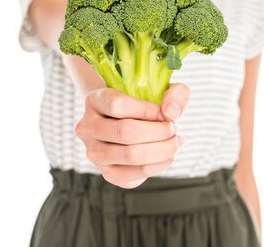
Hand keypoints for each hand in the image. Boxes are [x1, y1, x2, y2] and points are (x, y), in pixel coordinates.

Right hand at [75, 83, 189, 188]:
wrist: (128, 127)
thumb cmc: (143, 106)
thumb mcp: (160, 90)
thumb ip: (174, 93)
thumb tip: (170, 114)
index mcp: (94, 100)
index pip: (117, 105)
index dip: (147, 110)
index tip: (163, 113)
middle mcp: (87, 127)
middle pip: (125, 131)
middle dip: (159, 131)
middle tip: (174, 129)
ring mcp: (93, 152)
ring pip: (131, 154)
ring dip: (162, 149)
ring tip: (176, 142)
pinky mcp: (107, 173)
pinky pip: (136, 172)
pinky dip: (159, 164)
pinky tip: (169, 156)